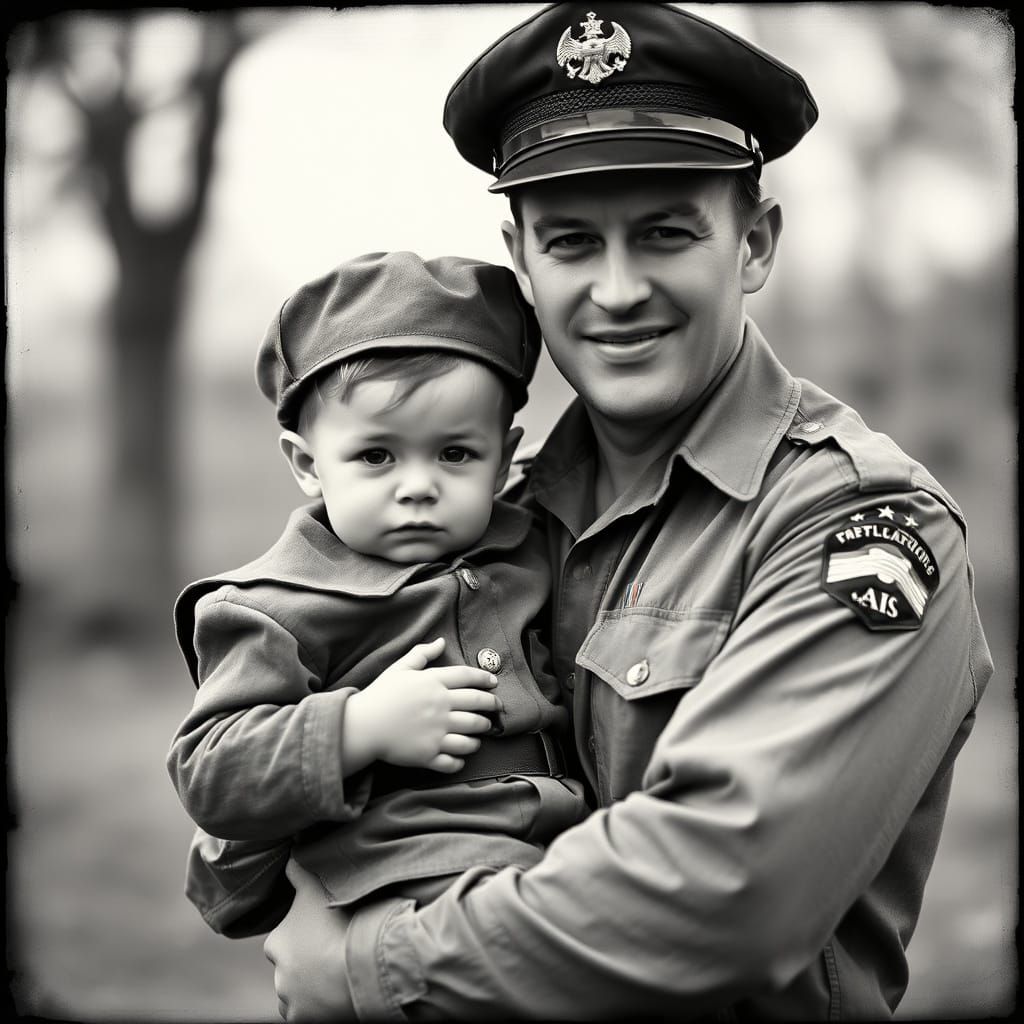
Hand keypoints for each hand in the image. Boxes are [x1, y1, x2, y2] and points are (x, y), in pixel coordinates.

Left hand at [264, 859, 355, 1021]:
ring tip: (337, 972)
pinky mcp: (305, 1020)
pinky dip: (319, 1005)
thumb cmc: (338, 922)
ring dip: (310, 986)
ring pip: (297, 993)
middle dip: (306, 962)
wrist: (363, 963)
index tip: (324, 931)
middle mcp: (277, 976)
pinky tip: (337, 991)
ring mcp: (291, 1001)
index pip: (284, 940)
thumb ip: (299, 872)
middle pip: (290, 968)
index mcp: (275, 944)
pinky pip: (309, 1013)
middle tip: (332, 951)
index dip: (305, 934)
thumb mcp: (316, 887)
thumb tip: (289, 857)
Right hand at [348, 637, 501, 771]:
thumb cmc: (380, 695)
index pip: (468, 677)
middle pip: (477, 704)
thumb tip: (441, 641)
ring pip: (472, 733)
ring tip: (481, 732)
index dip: (485, 678)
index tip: (494, 683)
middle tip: (497, 708)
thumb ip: (422, 653)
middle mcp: (440, 706)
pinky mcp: (429, 754)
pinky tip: (462, 756)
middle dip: (492, 706)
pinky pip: (454, 760)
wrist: (361, 726)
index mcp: (433, 683)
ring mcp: (436, 731)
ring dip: (481, 732)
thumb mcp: (400, 669)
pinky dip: (462, 759)